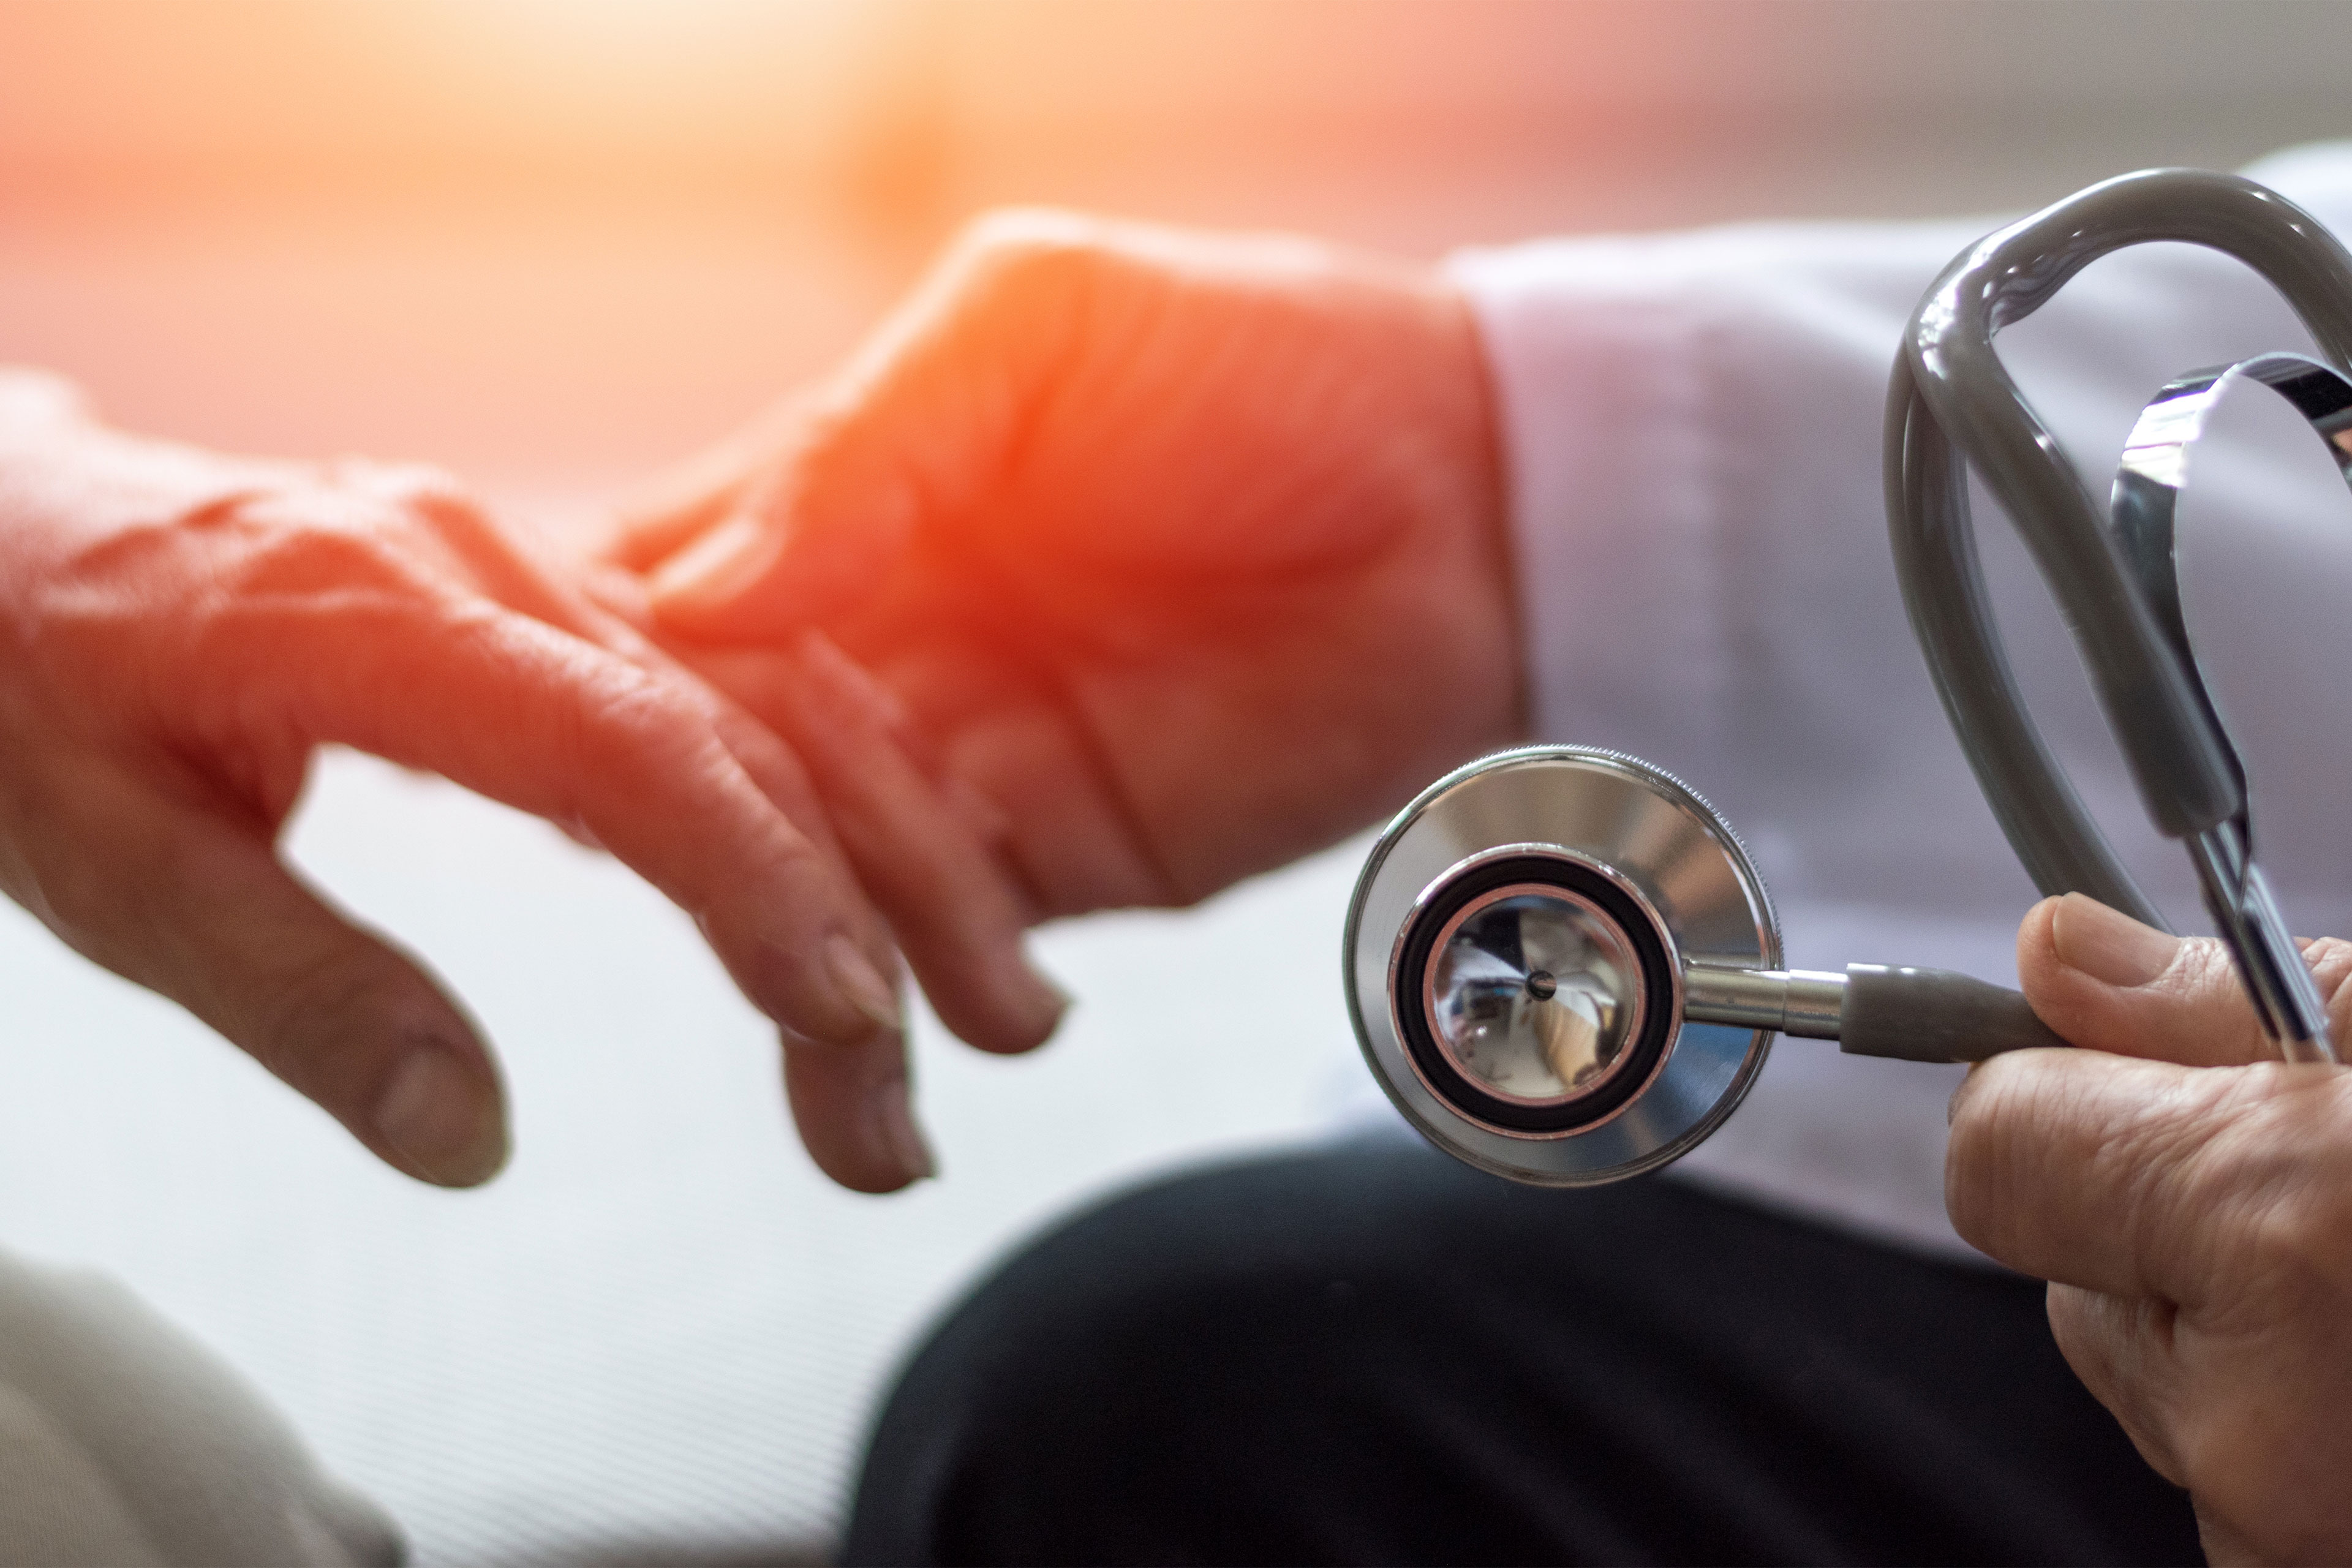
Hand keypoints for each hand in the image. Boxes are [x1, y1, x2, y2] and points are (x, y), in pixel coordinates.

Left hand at [0, 371, 928, 1191]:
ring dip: (892, 854)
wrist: (12, 536)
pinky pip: (735, 688)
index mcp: (369, 603)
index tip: (847, 1010)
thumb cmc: (29, 691)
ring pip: (771, 702)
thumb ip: (293, 990)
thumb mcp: (107, 866)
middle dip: (864, 908)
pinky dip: (834, 798)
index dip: (754, 876)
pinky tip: (896, 896)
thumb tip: (466, 1134)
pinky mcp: (561, 604)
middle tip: (933, 1086)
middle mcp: (485, 563)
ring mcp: (535, 571)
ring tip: (983, 1009)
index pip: (621, 740)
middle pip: (738, 728)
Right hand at [611, 210, 1520, 1044]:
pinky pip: (966, 941)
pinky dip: (948, 993)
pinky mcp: (1069, 860)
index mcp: (842, 508)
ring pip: (829, 881)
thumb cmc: (1265, 366)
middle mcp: (878, 646)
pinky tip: (975, 1026)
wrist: (1482, 500)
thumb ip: (865, 444)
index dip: (605, 678)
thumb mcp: (1041, 330)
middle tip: (716, 889)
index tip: (577, 736)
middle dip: (708, 846)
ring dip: (816, 968)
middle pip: (727, 770)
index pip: (663, 607)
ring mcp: (969, 764)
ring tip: (845, 1042)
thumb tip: (696, 604)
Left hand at [1947, 892, 2351, 1564]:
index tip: (2097, 1062)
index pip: (1992, 1148)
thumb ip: (2225, 1004)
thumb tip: (2057, 954)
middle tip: (2321, 1190)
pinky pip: (2223, 1458)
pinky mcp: (2295, 1563)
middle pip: (2066, 1275)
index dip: (2055, 1090)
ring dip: (2237, 1323)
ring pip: (2153, 1373)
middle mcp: (2263, 1422)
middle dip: (2167, 1218)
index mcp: (2284, 1237)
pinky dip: (2281, 1406)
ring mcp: (2286, 1526)